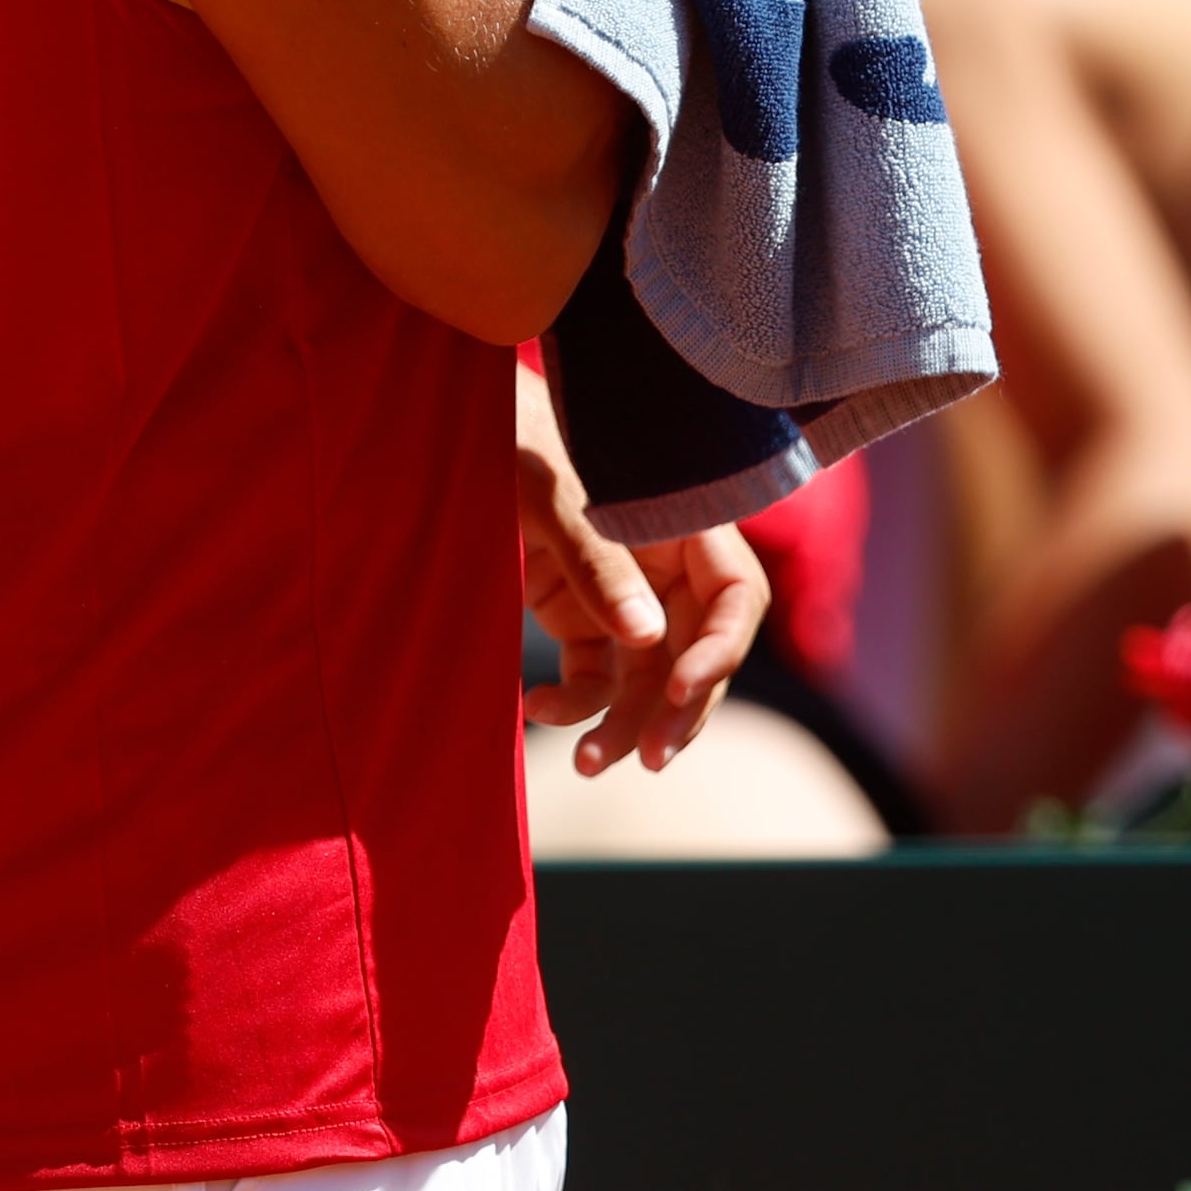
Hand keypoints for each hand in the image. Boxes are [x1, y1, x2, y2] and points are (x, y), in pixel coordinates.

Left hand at [514, 365, 771, 776]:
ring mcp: (624, 593)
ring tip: (586, 761)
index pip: (735, 595)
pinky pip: (597, 675)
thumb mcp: (551, 493)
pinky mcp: (579, 615)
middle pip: (697, 651)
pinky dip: (575, 703)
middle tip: (648, 758)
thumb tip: (647, 638)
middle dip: (676, 709)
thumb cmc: (513, 440)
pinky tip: (537, 706)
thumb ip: (600, 562)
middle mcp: (666, 563)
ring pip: (648, 677)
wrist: (456, 429)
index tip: (679, 690)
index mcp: (683, 521)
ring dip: (624, 724)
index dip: (720, 650)